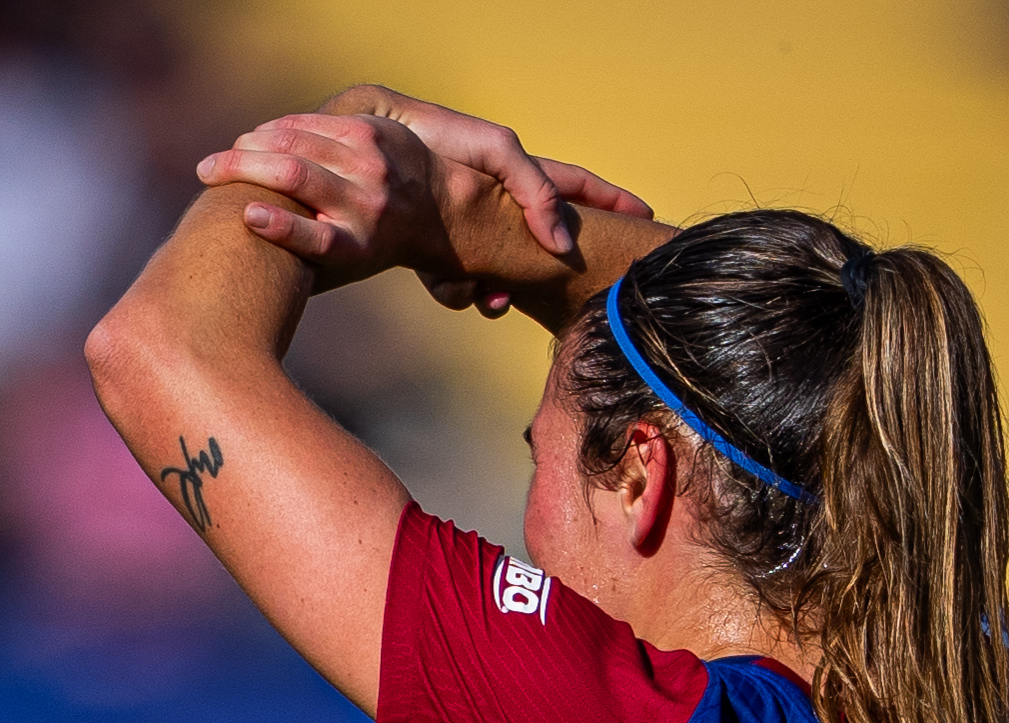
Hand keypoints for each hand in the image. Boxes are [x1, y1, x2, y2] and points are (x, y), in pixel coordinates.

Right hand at [196, 113, 460, 291]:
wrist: (431, 210)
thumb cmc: (363, 248)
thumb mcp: (340, 268)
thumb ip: (298, 264)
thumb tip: (234, 284)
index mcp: (358, 248)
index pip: (319, 240)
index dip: (284, 228)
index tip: (249, 216)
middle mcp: (367, 207)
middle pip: (298, 180)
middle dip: (244, 169)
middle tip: (205, 172)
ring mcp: (371, 164)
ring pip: (299, 143)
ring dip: (252, 145)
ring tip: (223, 157)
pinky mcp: (372, 131)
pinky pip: (312, 123)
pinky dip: (277, 129)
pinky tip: (254, 139)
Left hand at [318, 84, 652, 313]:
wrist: (363, 150)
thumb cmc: (433, 137)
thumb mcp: (500, 152)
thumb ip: (538, 190)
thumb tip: (560, 242)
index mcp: (518, 178)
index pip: (575, 188)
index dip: (610, 204)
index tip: (645, 218)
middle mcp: (493, 208)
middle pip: (537, 247)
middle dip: (549, 274)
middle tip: (568, 289)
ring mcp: (464, 232)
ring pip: (497, 276)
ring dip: (497, 293)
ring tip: (495, 298)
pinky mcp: (430, 251)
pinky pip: (456, 285)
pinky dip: (458, 290)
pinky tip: (457, 288)